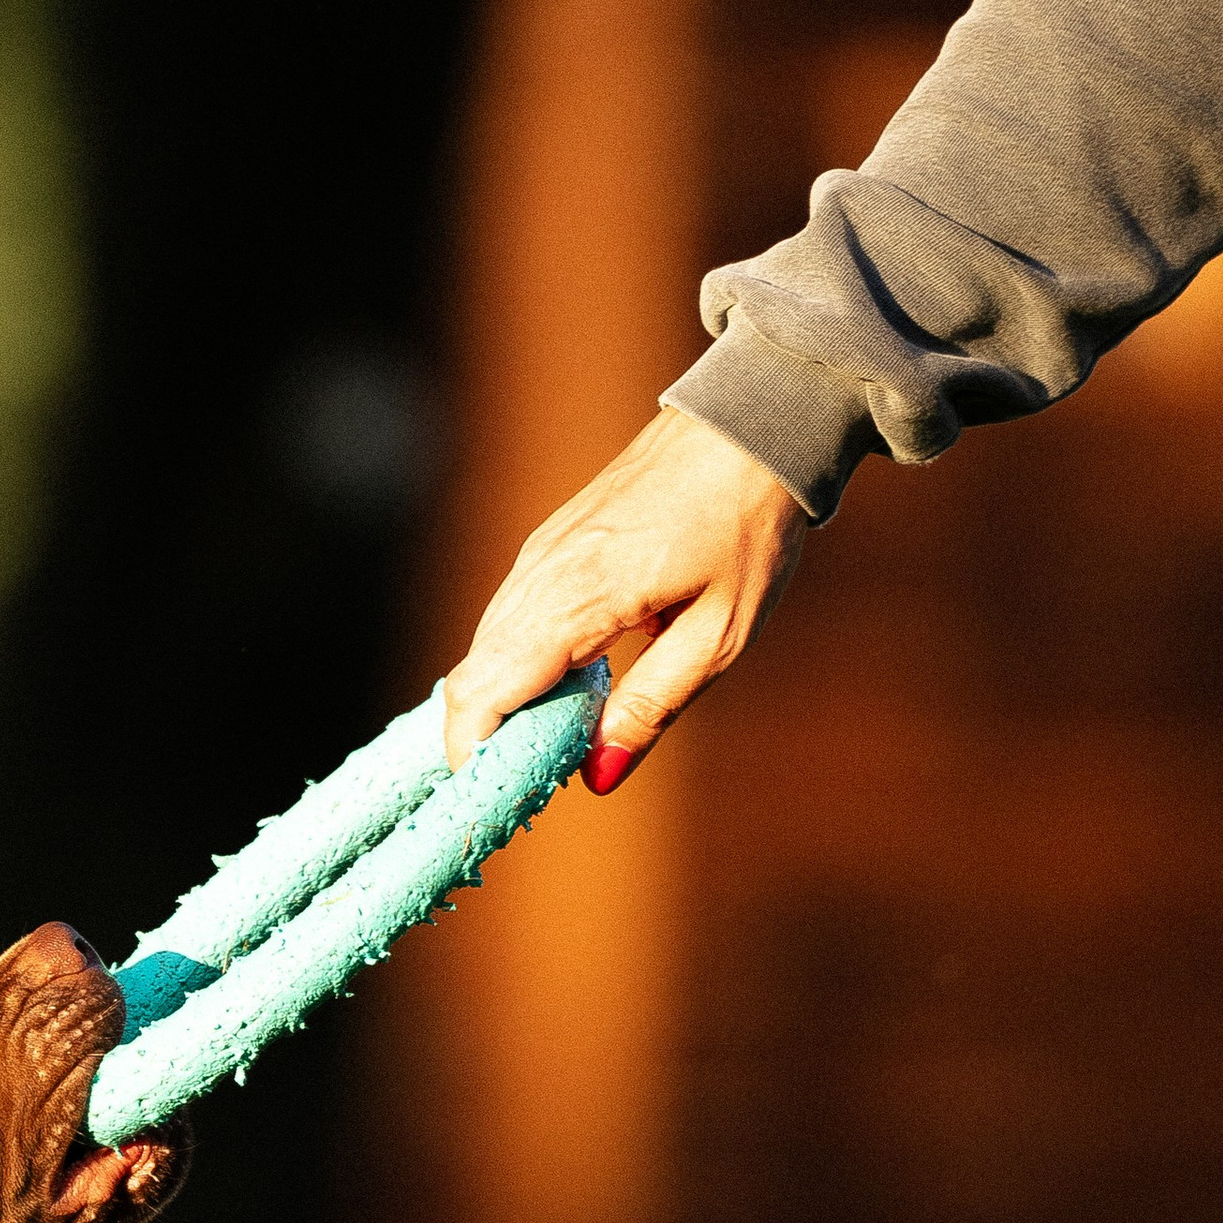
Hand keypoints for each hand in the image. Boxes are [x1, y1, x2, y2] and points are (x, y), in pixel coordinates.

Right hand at [443, 408, 808, 785]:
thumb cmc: (747, 527)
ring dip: (502, 703)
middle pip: (473, 673)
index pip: (486, 688)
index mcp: (581, 594)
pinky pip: (508, 619)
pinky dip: (517, 666)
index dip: (473, 751)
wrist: (749, 425)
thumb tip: (597, 775)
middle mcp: (542, 570)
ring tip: (549, 748)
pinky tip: (563, 692)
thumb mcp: (721, 634)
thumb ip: (653, 705)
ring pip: (485, 647)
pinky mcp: (548, 543)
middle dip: (487, 738)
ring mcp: (539, 551)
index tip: (493, 797)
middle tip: (531, 785)